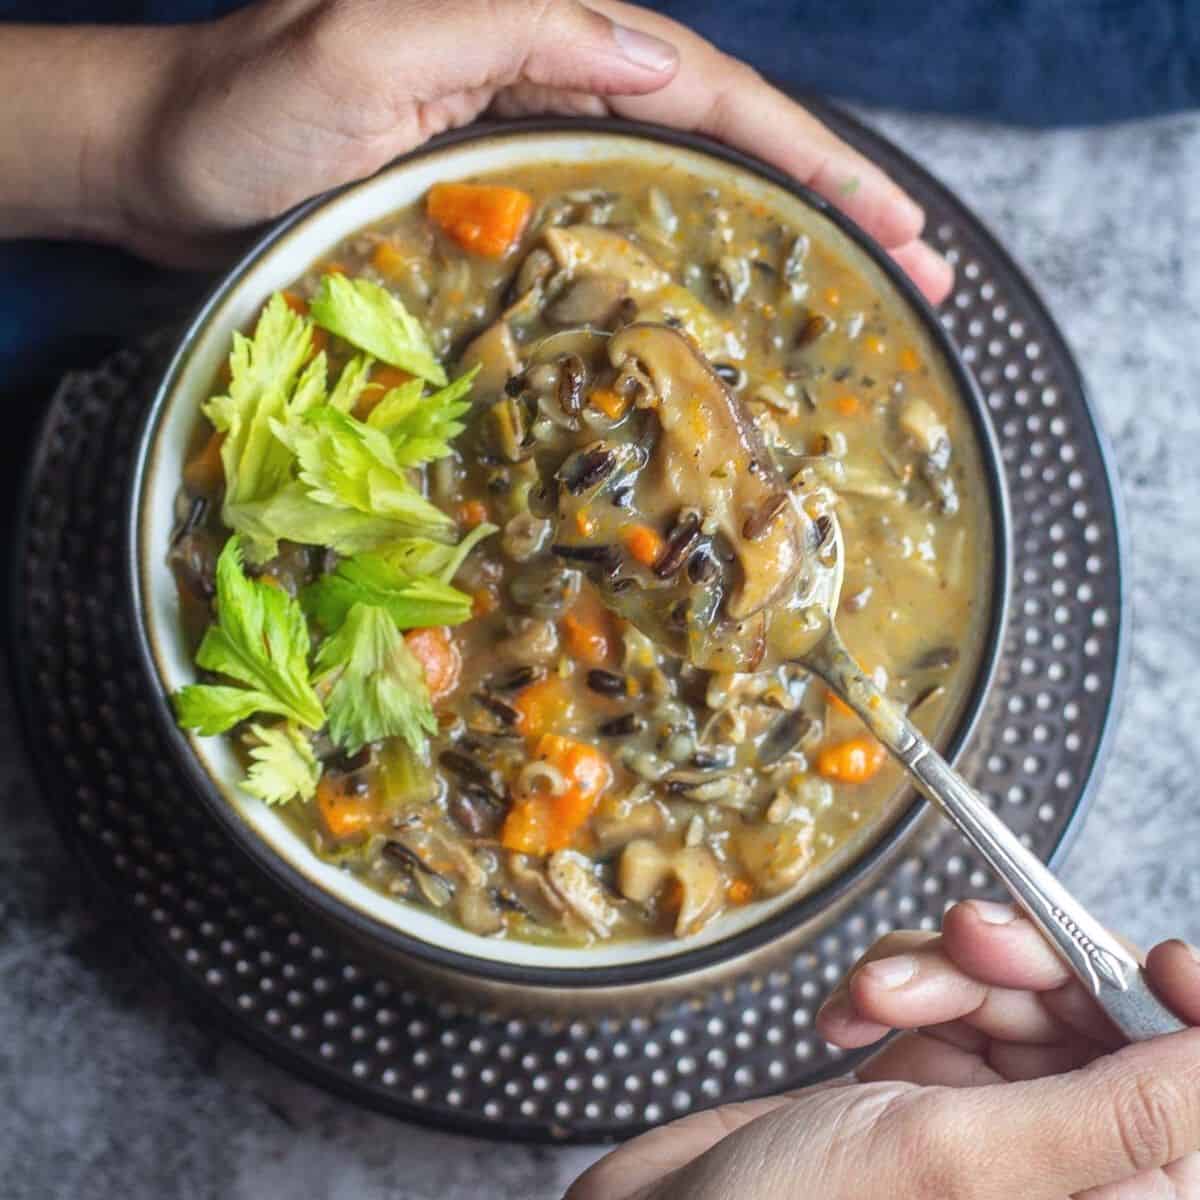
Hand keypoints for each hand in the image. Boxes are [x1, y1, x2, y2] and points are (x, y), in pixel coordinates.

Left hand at [1, 3, 948, 300]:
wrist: (163, 159)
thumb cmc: (242, 112)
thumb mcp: (365, 49)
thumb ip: (508, 31)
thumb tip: (652, 58)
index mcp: (541, 31)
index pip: (713, 92)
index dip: (816, 160)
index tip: (897, 230)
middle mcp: (552, 75)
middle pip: (727, 133)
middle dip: (833, 196)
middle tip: (920, 271)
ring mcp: (532, 137)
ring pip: (686, 177)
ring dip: (779, 229)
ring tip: (861, 287)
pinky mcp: (504, 190)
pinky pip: (621, 217)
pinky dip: (687, 252)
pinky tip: (724, 291)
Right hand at [566, 902, 1199, 1199]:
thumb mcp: (963, 1161)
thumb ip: (1113, 1116)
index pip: (1196, 1091)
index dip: (1185, 1012)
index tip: (1153, 958)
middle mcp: (1062, 1164)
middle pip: (1099, 1020)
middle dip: (1024, 967)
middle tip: (965, 945)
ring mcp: (992, 1120)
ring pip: (1014, 995)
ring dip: (942, 973)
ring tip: (874, 995)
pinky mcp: (929, 1083)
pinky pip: (948, 998)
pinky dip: (897, 987)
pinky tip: (849, 1016)